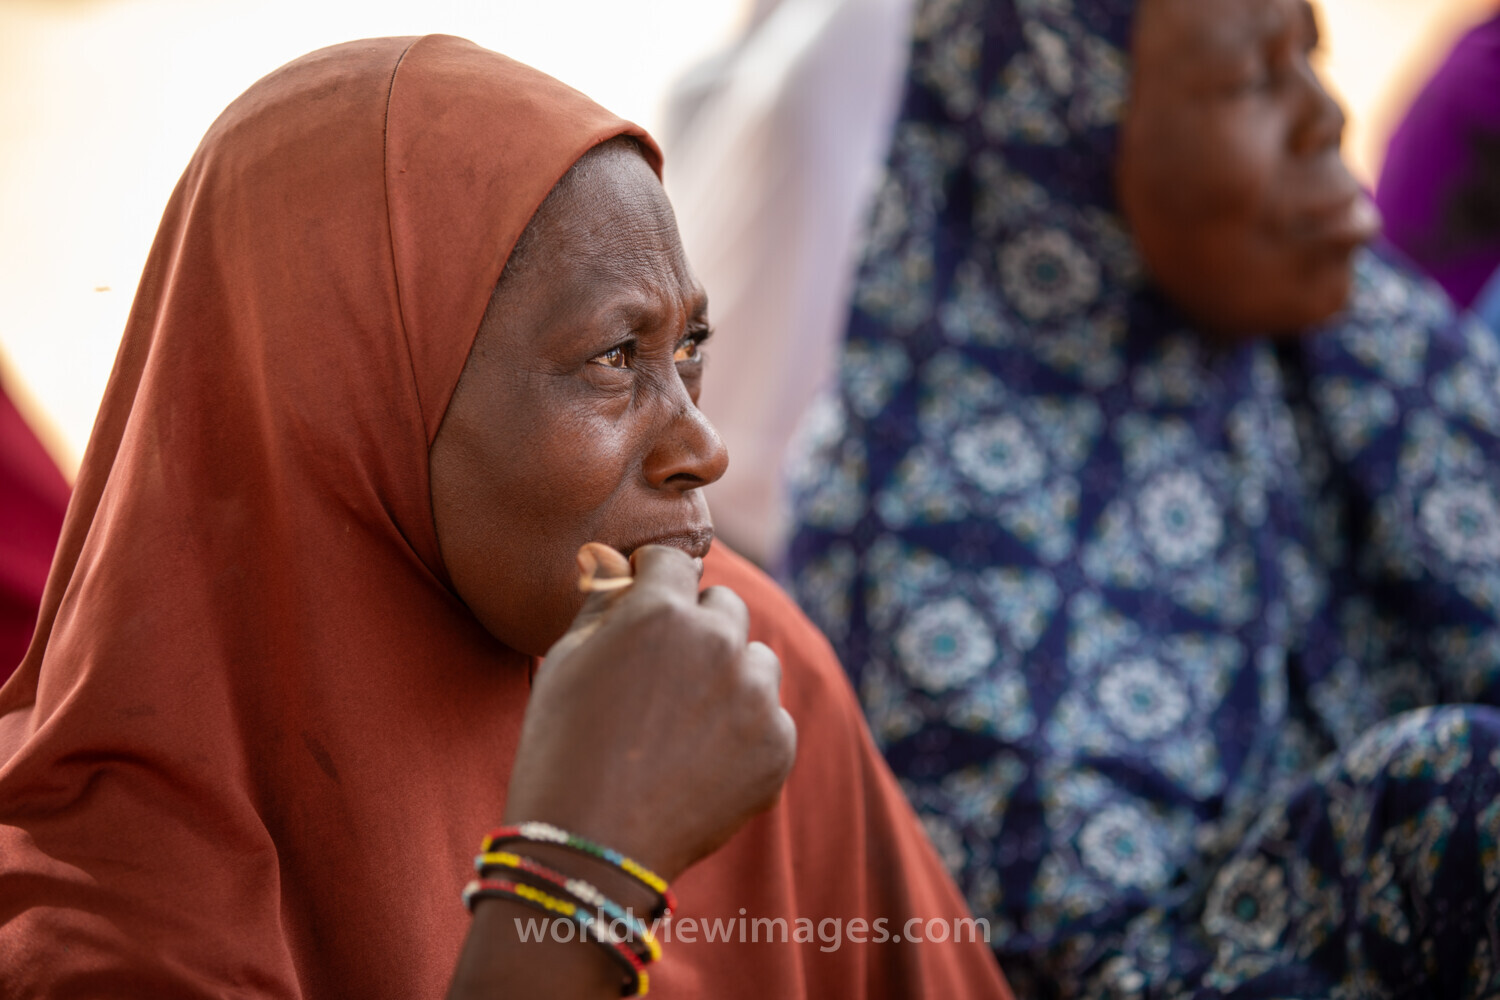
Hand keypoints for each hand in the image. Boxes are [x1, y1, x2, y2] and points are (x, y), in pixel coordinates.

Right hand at [502, 543, 796, 882]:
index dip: (652, 582)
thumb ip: (605, 599)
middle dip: (698, 626)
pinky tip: (700, 762)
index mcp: (661, 610)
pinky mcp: (778, 746)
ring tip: (683, 722)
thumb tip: (623, 562)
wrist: (590, 849)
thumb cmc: (562, 747)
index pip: (674, 561)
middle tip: (662, 674)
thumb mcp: (566, 659)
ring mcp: (756, 697)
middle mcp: (719, 642)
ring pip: (756, 659)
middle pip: (724, 606)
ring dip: (730, 674)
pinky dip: (745, 732)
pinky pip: (771, 718)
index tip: (641, 606)